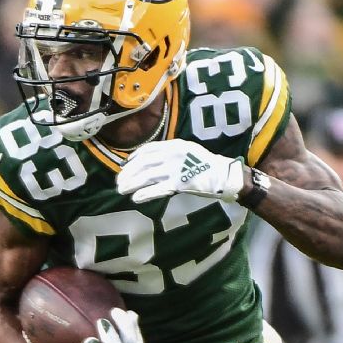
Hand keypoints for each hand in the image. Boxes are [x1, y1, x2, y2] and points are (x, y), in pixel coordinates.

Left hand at [117, 140, 244, 203]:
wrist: (224, 175)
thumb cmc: (204, 164)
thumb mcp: (187, 151)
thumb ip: (169, 153)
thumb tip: (147, 162)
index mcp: (174, 145)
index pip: (147, 149)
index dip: (133, 158)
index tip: (125, 166)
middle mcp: (173, 154)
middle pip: (143, 163)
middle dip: (128, 173)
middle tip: (119, 182)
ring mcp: (176, 169)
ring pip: (147, 176)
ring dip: (131, 183)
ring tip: (121, 190)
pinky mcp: (180, 183)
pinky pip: (158, 189)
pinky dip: (145, 194)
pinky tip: (136, 198)